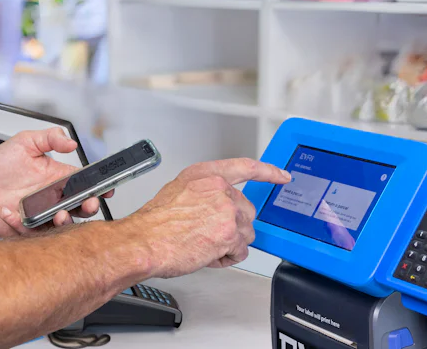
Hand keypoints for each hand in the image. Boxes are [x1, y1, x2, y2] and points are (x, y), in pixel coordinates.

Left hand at [0, 128, 109, 237]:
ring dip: (65, 221)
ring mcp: (41, 216)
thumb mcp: (24, 142)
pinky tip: (8, 211)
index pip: (84, 184)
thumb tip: (72, 142)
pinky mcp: (26, 230)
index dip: (98, 187)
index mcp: (56, 178)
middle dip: (89, 207)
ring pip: (62, 225)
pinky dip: (22, 225)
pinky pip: (33, 233)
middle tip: (89, 203)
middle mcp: (52, 199)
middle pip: (80, 207)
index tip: (106, 188)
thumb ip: (49, 138)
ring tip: (59, 214)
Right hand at [127, 159, 290, 278]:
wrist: (144, 242)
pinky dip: (227, 258)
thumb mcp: (178, 190)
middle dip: (233, 225)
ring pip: (246, 233)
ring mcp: (227, 211)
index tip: (282, 176)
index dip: (268, 172)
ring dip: (229, 243)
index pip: (246, 167)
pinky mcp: (230, 234)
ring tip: (203, 244)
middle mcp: (220, 189)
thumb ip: (204, 192)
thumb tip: (216, 204)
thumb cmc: (154, 223)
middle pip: (246, 211)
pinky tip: (207, 253)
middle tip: (208, 233)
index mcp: (206, 175)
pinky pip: (240, 251)